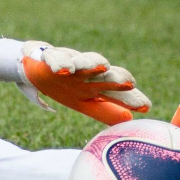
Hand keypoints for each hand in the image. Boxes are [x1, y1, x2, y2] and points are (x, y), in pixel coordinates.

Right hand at [18, 41, 150, 124]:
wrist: (33, 66)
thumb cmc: (63, 84)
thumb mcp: (83, 101)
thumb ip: (104, 110)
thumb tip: (127, 122)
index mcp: (94, 87)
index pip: (116, 93)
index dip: (130, 99)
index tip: (146, 107)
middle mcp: (85, 75)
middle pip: (104, 76)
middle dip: (117, 78)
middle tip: (130, 82)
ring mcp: (69, 64)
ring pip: (83, 62)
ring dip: (92, 64)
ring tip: (103, 66)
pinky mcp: (50, 57)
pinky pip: (55, 59)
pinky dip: (60, 63)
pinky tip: (64, 70)